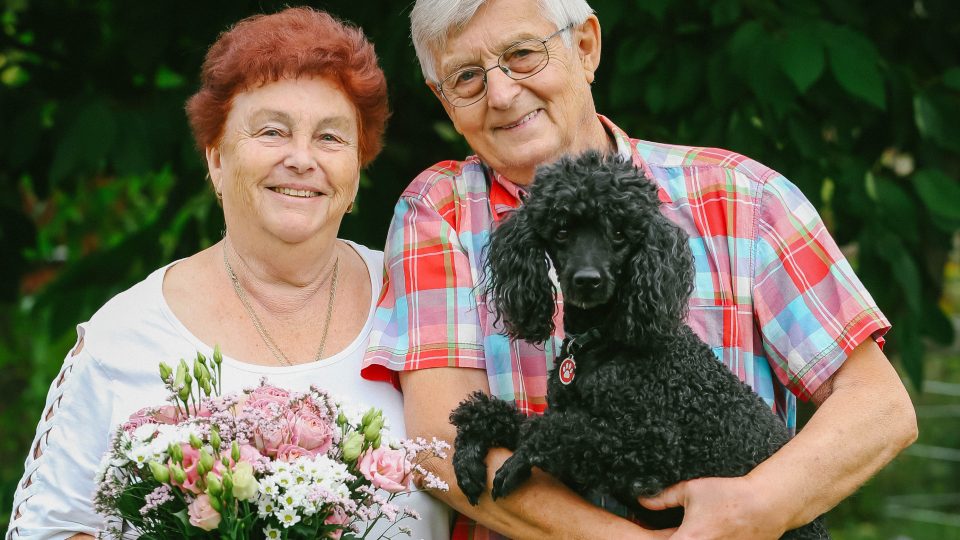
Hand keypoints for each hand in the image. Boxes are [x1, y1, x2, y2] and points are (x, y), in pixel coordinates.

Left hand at [637, 476, 786, 539]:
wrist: (765, 505)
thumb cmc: (729, 496)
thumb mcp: (691, 490)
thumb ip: (663, 498)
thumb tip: (643, 500)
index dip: (650, 536)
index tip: (647, 528)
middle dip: (666, 536)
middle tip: (671, 527)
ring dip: (685, 538)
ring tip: (693, 529)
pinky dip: (700, 539)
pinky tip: (703, 532)